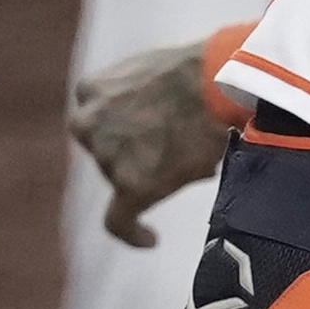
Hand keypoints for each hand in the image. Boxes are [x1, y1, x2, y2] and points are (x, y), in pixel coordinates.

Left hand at [67, 42, 231, 246]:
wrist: (220, 82)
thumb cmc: (203, 71)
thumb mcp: (153, 68)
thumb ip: (141, 98)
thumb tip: (167, 133)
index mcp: (91, 89)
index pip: (97, 120)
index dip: (120, 133)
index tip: (129, 148)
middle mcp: (89, 123)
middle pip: (108, 150)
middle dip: (137, 151)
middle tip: (176, 147)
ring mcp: (107, 156)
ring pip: (126, 178)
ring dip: (156, 174)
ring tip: (198, 160)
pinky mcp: (130, 185)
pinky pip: (120, 221)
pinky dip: (133, 233)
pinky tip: (150, 240)